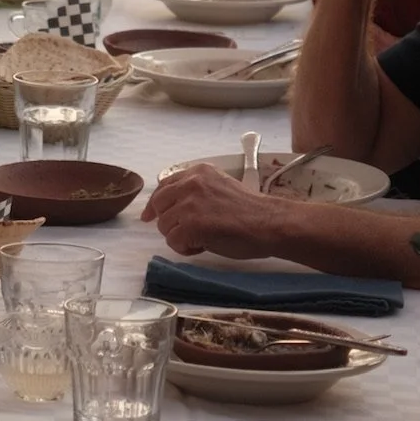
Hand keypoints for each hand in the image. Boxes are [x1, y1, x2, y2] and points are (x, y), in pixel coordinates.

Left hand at [143, 162, 300, 258]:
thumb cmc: (250, 211)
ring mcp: (190, 203)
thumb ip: (196, 191)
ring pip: (164, 225)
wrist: (269, 223)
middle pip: (159, 204)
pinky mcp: (192, 224)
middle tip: (183, 234)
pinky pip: (173, 241)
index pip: (164, 185)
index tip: (150, 215)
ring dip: (179, 237)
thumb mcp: (218, 187)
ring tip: (202, 239)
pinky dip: (185, 248)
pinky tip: (203, 246)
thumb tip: (174, 206)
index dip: (156, 204)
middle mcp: (191, 183)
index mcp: (198, 172)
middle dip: (167, 222)